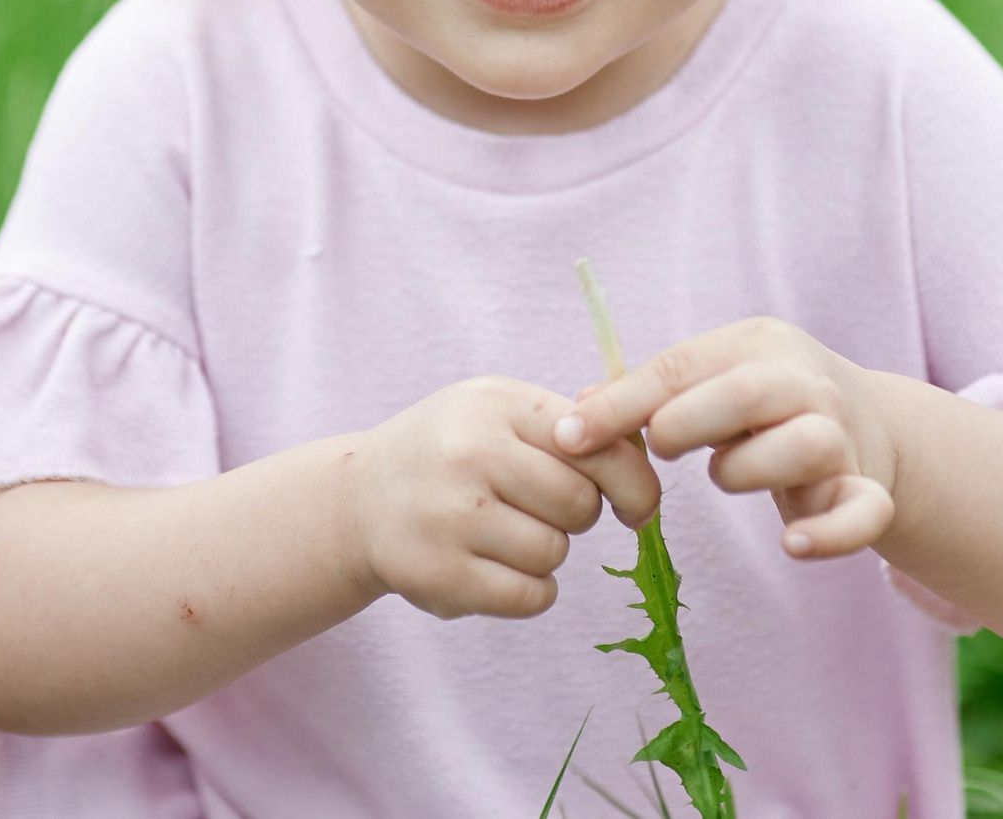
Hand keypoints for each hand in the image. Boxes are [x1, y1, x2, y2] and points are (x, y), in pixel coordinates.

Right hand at [349, 376, 663, 620]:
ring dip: (546, 553)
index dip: (633, 482)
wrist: (359, 499)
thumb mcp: (497, 411)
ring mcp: (451, 517)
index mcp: (497, 404)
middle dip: (575, 515)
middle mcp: (470, 454)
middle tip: (539, 509)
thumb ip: (569, 423)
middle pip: (580, 504)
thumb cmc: (450, 452)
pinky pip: (530, 597)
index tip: (635, 504)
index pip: (598, 446)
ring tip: (504, 533)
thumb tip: (643, 437)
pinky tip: (497, 568)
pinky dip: (529, 591)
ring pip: (554, 553)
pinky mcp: (441, 576)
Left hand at [554, 317, 897, 560]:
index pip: (682, 366)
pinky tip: (792, 545)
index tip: (569, 437)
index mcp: (758, 345)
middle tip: (659, 447)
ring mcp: (842, 436)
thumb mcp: (712, 382)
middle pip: (748, 393)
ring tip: (724, 476)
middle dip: (687, 421)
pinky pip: (862, 512)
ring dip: (747, 470)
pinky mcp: (866, 489)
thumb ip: (649, 397)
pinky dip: (830, 533)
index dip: (620, 403)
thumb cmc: (765, 405)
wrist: (871, 423)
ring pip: (804, 445)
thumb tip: (574, 419)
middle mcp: (806, 382)